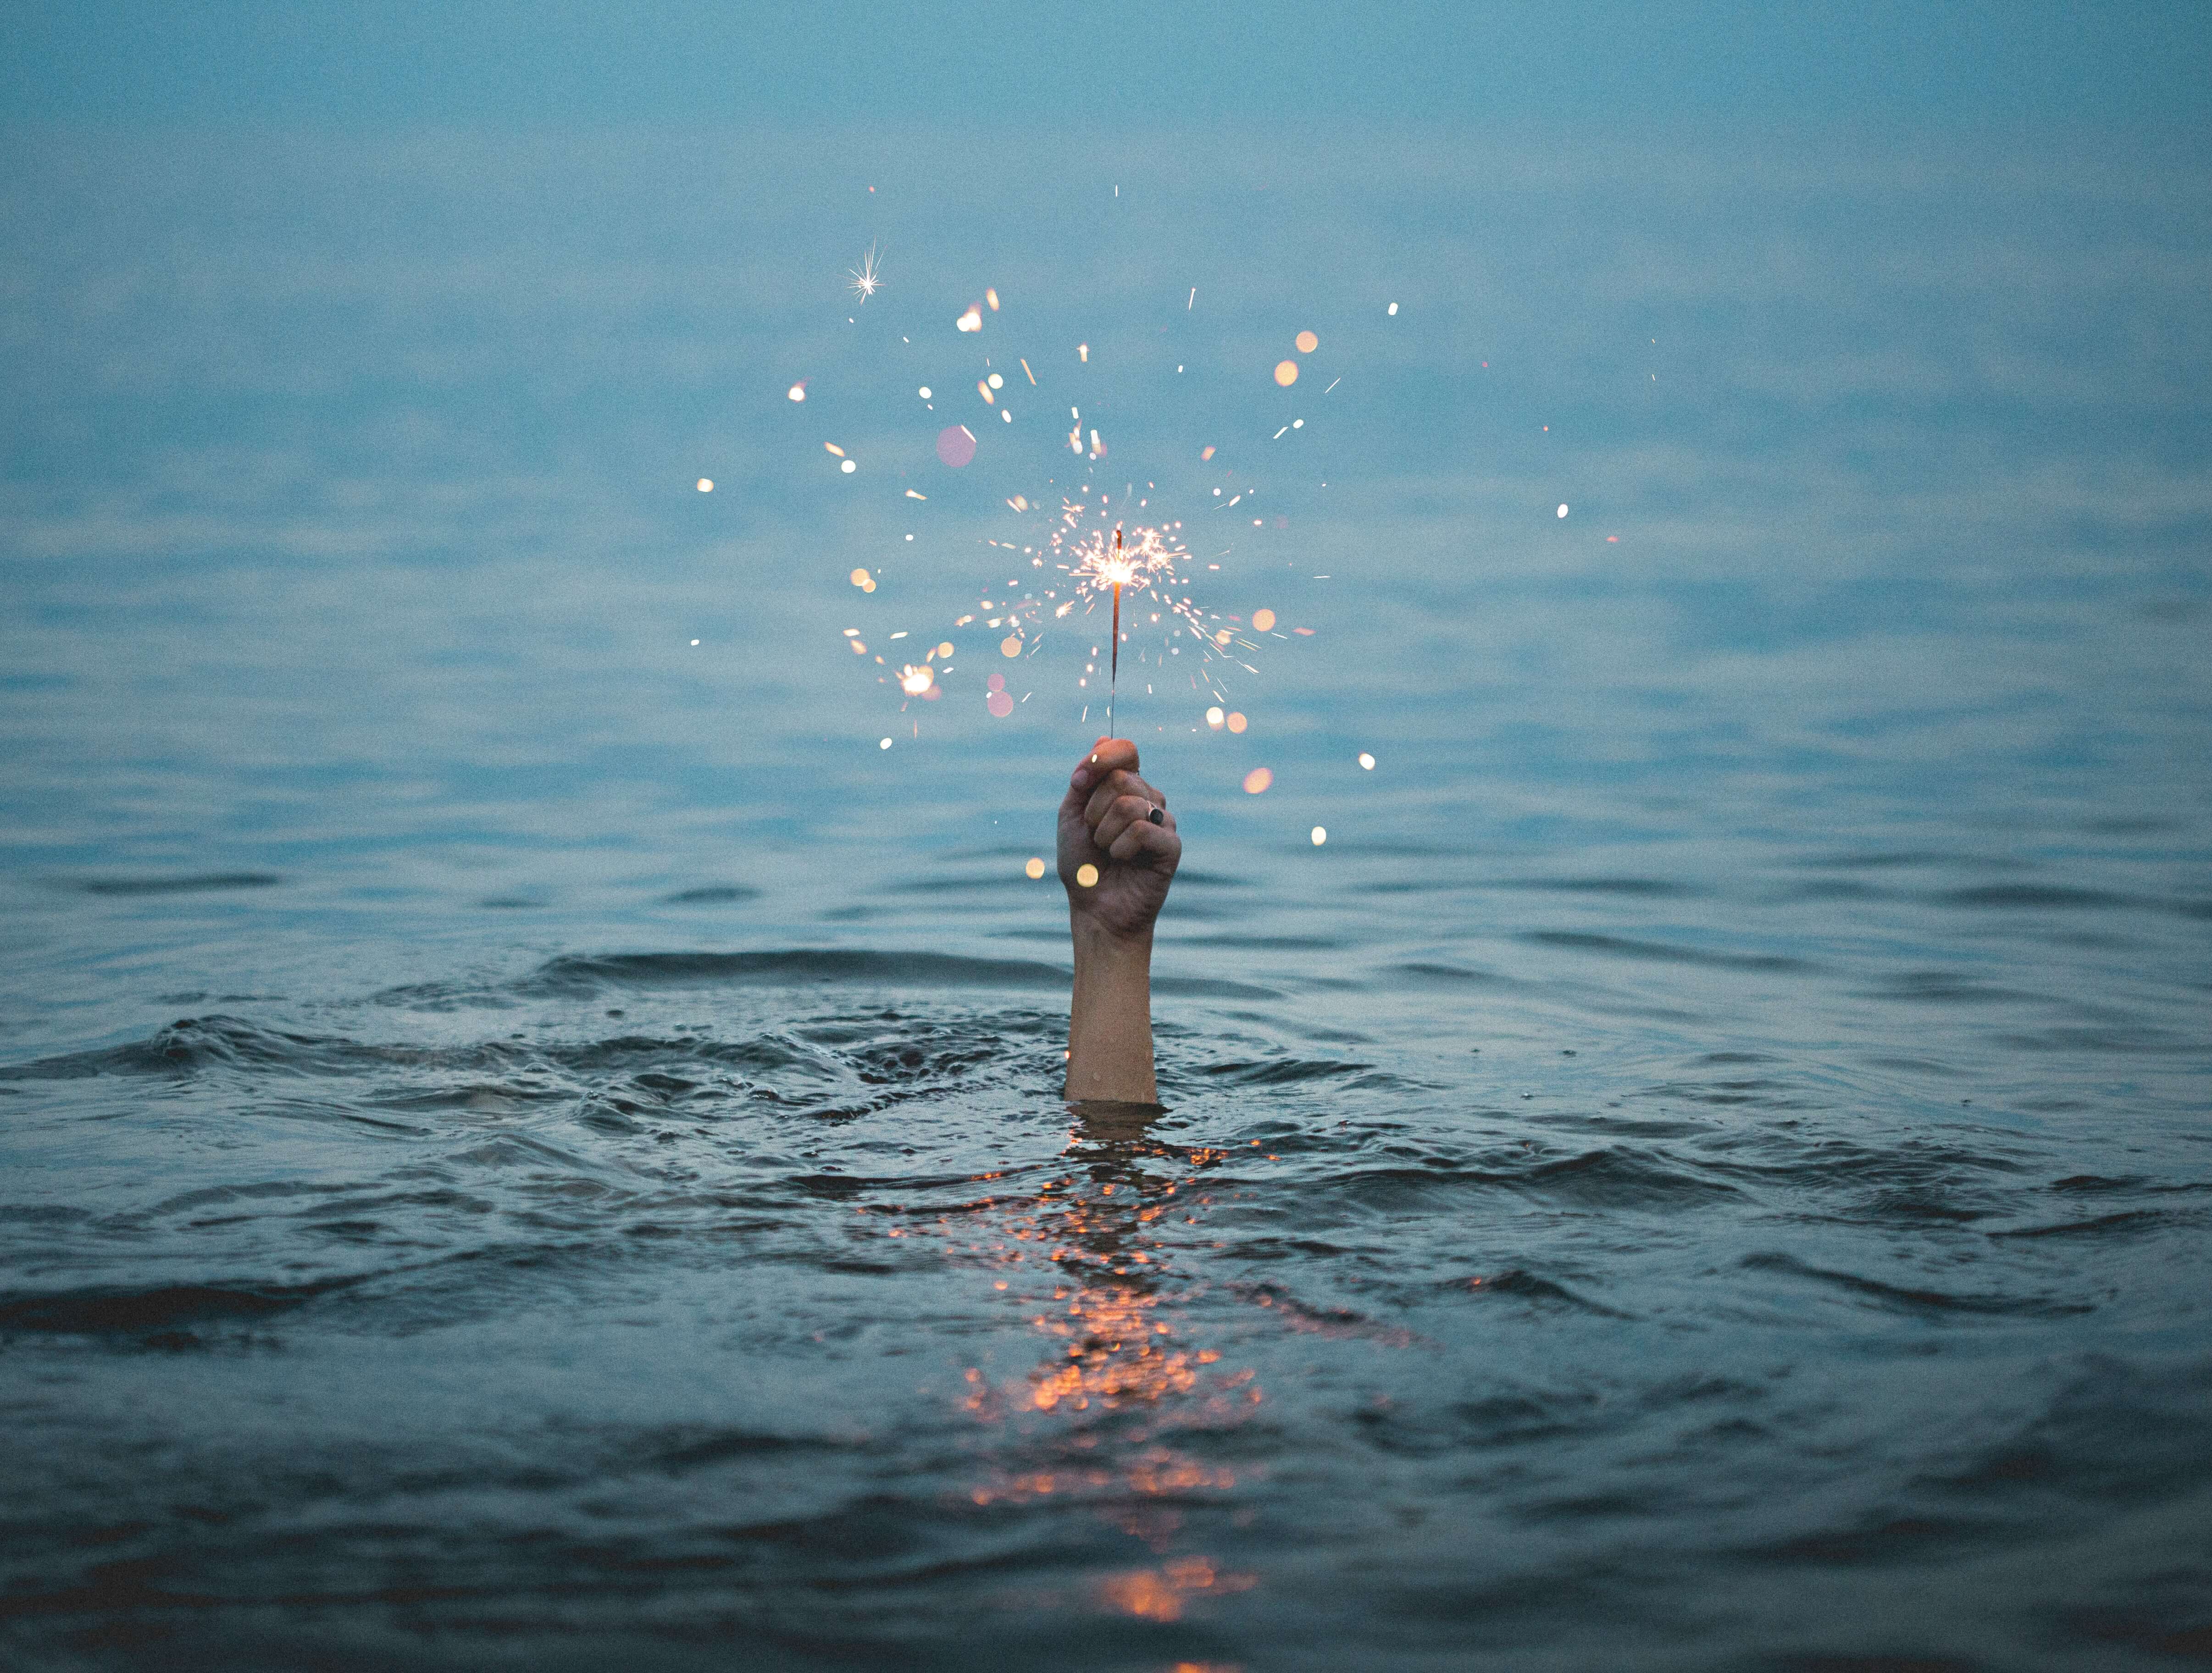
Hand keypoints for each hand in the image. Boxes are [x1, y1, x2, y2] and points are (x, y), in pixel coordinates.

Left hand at [1057, 737, 1179, 942]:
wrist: (1094, 909)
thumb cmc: (1083, 864)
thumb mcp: (1072, 815)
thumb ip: (1086, 778)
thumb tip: (1103, 737)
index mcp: (1127, 787)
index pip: (1126, 749)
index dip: (1101, 759)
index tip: (1078, 783)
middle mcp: (1149, 799)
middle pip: (1121, 778)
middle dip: (1093, 810)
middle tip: (1094, 834)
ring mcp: (1164, 821)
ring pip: (1129, 804)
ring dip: (1104, 832)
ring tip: (1107, 851)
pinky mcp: (1172, 846)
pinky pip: (1142, 829)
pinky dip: (1120, 847)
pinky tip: (1123, 860)